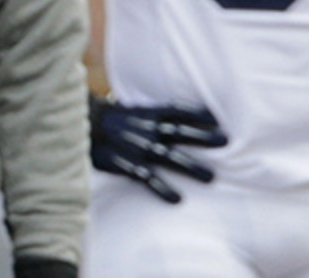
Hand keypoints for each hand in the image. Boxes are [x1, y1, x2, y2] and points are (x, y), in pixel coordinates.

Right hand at [90, 95, 227, 203]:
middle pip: (178, 132)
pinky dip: (162, 188)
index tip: (218, 120)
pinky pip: (146, 178)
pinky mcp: (125, 164)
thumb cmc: (114, 119)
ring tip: (211, 177)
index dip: (198, 115)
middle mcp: (145, 129)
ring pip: (167, 156)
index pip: (177, 112)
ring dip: (190, 167)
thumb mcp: (135, 109)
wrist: (83, 125)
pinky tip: (177, 199)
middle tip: (225, 142)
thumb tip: (182, 117)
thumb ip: (158, 114)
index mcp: (148, 113)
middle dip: (202, 137)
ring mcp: (136, 147)